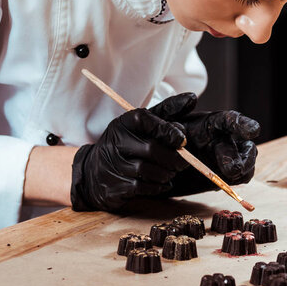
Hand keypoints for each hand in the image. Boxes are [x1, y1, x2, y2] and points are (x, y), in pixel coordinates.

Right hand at [70, 95, 194, 211]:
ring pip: (147, 170)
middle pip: (150, 149)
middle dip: (173, 158)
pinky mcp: (114, 186)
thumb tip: (192, 98)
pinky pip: (142, 187)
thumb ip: (167, 113)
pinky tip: (162, 183)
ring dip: (166, 173)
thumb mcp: (143, 125)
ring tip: (171, 172)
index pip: (145, 120)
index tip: (182, 140)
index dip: (167, 130)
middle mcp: (116, 142)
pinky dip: (157, 187)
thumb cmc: (128, 144)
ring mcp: (113, 165)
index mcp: (124, 123)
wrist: (94, 173)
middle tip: (184, 162)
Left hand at [150, 95, 258, 195]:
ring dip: (244, 167)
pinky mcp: (224, 175)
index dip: (242, 123)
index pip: (229, 120)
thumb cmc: (159, 137)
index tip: (253, 130)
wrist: (153, 165)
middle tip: (231, 169)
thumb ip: (173, 108)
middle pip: (239, 144)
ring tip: (233, 175)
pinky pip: (241, 177)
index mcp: (209, 123)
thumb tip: (192, 99)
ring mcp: (226, 157)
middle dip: (237, 155)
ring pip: (246, 160)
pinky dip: (240, 180)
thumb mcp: (160, 119)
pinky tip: (231, 183)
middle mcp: (221, 138)